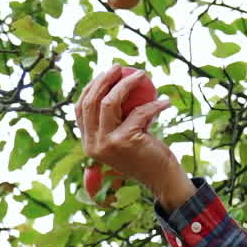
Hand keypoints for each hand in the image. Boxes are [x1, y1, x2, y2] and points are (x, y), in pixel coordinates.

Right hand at [75, 66, 194, 208]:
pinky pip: (139, 112)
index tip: (105, 74)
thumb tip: (113, 86)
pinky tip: (165, 101)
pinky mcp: (125, 141)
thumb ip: (113, 121)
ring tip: (141, 75)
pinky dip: (154, 104)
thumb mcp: (122, 137)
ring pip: (110, 102)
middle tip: (119, 67)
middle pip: (92, 102)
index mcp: (89, 143)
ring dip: (126, 84)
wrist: (161, 178)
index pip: (81, 109)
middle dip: (104, 79)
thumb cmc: (145, 154)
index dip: (90, 87)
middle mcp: (93, 144)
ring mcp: (107, 143)